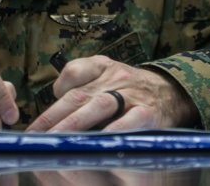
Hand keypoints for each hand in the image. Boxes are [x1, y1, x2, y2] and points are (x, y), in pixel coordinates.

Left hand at [25, 55, 198, 131]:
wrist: (174, 93)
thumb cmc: (132, 90)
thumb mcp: (108, 75)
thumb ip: (82, 83)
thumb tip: (55, 100)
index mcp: (102, 67)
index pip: (72, 75)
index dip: (53, 97)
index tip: (36, 124)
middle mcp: (115, 77)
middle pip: (78, 96)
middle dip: (53, 119)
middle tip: (35, 137)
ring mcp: (132, 94)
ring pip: (98, 106)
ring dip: (74, 125)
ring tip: (57, 142)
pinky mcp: (149, 113)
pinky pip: (129, 121)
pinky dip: (113, 131)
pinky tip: (98, 143)